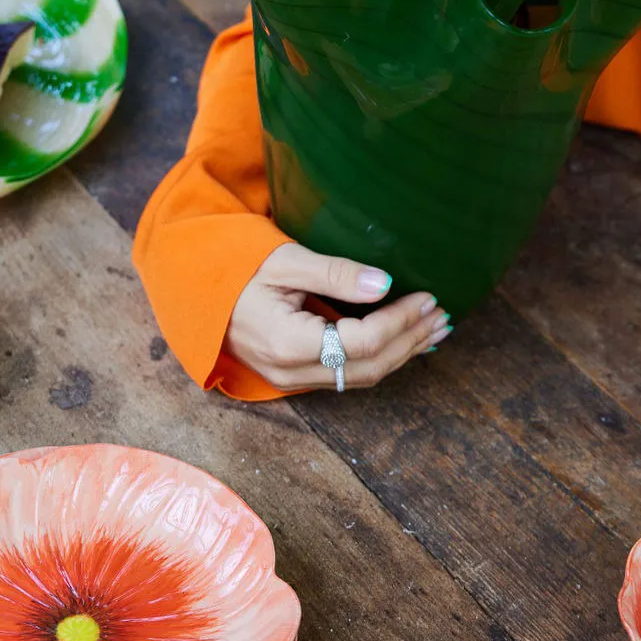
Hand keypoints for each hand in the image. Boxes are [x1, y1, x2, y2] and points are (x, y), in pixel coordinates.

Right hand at [225, 242, 451, 393]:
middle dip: (411, 341)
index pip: (362, 341)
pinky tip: (402, 341)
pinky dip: (379, 357)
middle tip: (442, 314)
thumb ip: (335, 273)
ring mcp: (291, 379)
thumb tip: (385, 283)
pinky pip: (346, 374)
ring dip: (401, 353)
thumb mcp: (284, 261)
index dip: (401, 321)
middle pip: (369, 367)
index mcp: (287, 342)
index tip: (427, 297)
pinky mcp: (294, 376)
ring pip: (361, 377)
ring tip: (433, 329)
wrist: (198, 293)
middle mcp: (291, 371)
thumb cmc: (236, 269)